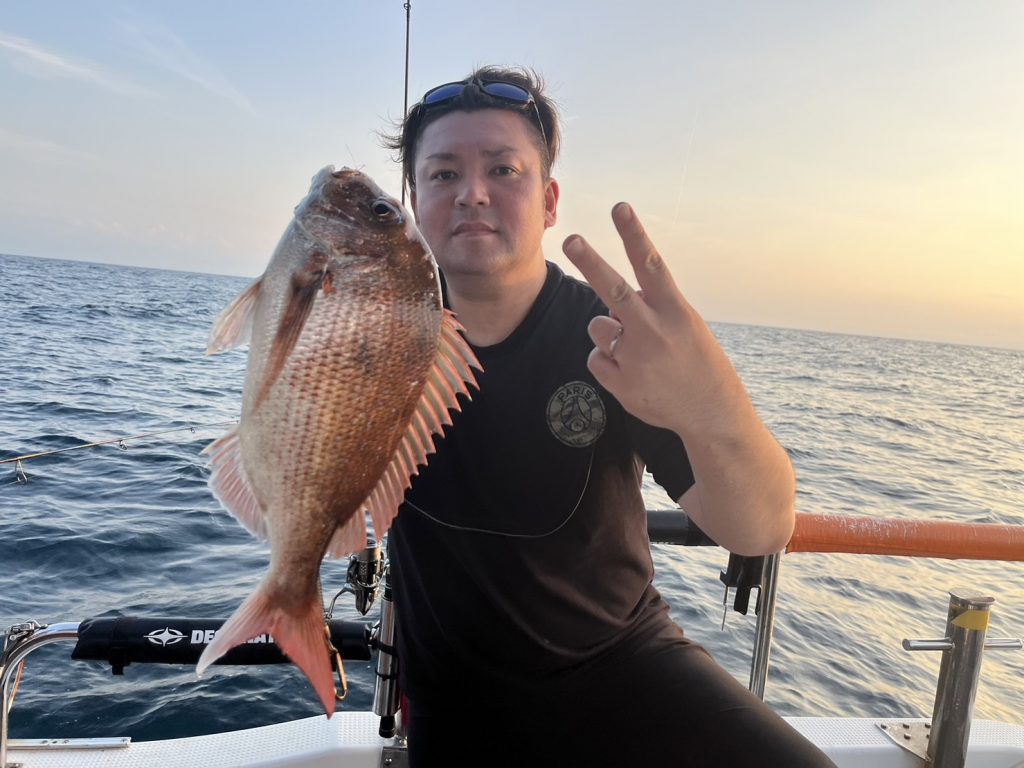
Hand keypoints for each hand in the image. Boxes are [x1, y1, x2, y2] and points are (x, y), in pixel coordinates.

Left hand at [563, 202, 794, 555]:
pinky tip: (633, 373)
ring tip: (638, 352)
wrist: (711, 413)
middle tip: (570, 239)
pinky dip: (608, 361)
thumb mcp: (684, 325)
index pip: (651, 265)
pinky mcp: (619, 383)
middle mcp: (653, 331)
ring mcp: (635, 358)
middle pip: (614, 290)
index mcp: (675, 312)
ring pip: (598, 326)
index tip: (620, 208)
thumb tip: (607, 299)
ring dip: (609, 333)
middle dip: (591, 262)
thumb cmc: (696, 361)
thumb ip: (648, 308)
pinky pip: (596, 357)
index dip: (634, 235)